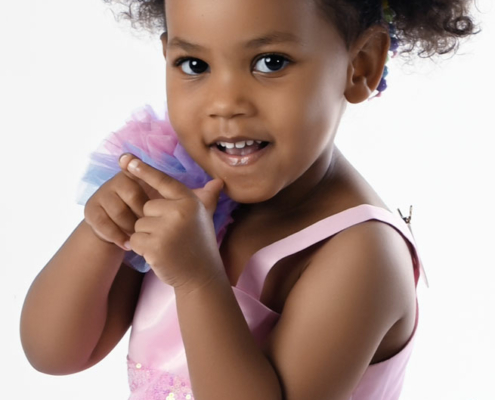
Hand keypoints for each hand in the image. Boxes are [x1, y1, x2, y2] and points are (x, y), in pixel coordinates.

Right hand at [84, 161, 159, 250]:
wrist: (118, 232)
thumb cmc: (143, 215)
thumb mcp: (154, 203)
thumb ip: (166, 193)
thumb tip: (188, 191)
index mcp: (133, 175)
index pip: (135, 167)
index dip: (132, 163)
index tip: (129, 160)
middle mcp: (115, 181)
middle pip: (133, 194)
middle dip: (144, 213)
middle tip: (152, 225)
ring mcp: (101, 194)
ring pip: (119, 212)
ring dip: (132, 227)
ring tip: (141, 236)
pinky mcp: (90, 210)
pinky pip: (105, 224)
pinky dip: (118, 236)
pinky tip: (128, 244)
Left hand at [119, 154, 225, 289]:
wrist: (201, 275)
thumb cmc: (200, 243)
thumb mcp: (205, 216)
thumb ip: (207, 197)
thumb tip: (219, 181)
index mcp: (190, 201)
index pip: (163, 181)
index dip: (144, 169)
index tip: (125, 158)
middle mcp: (179, 212)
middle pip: (147, 207)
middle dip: (153, 222)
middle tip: (172, 236)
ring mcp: (166, 229)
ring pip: (138, 225)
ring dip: (147, 237)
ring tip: (167, 246)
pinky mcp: (155, 246)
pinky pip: (134, 240)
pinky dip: (142, 249)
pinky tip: (159, 255)